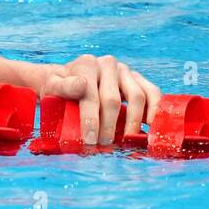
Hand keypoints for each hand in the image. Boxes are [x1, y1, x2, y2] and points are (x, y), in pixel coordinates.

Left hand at [38, 54, 162, 145]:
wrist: (70, 79)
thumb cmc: (61, 86)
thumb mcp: (52, 85)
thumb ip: (63, 86)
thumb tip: (82, 84)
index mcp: (86, 64)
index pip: (90, 94)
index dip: (90, 119)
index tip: (89, 139)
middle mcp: (107, 64)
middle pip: (112, 99)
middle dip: (108, 126)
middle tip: (103, 144)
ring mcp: (125, 71)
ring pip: (137, 97)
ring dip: (132, 122)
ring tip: (125, 140)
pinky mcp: (138, 79)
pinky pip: (152, 92)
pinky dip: (155, 109)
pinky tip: (150, 125)